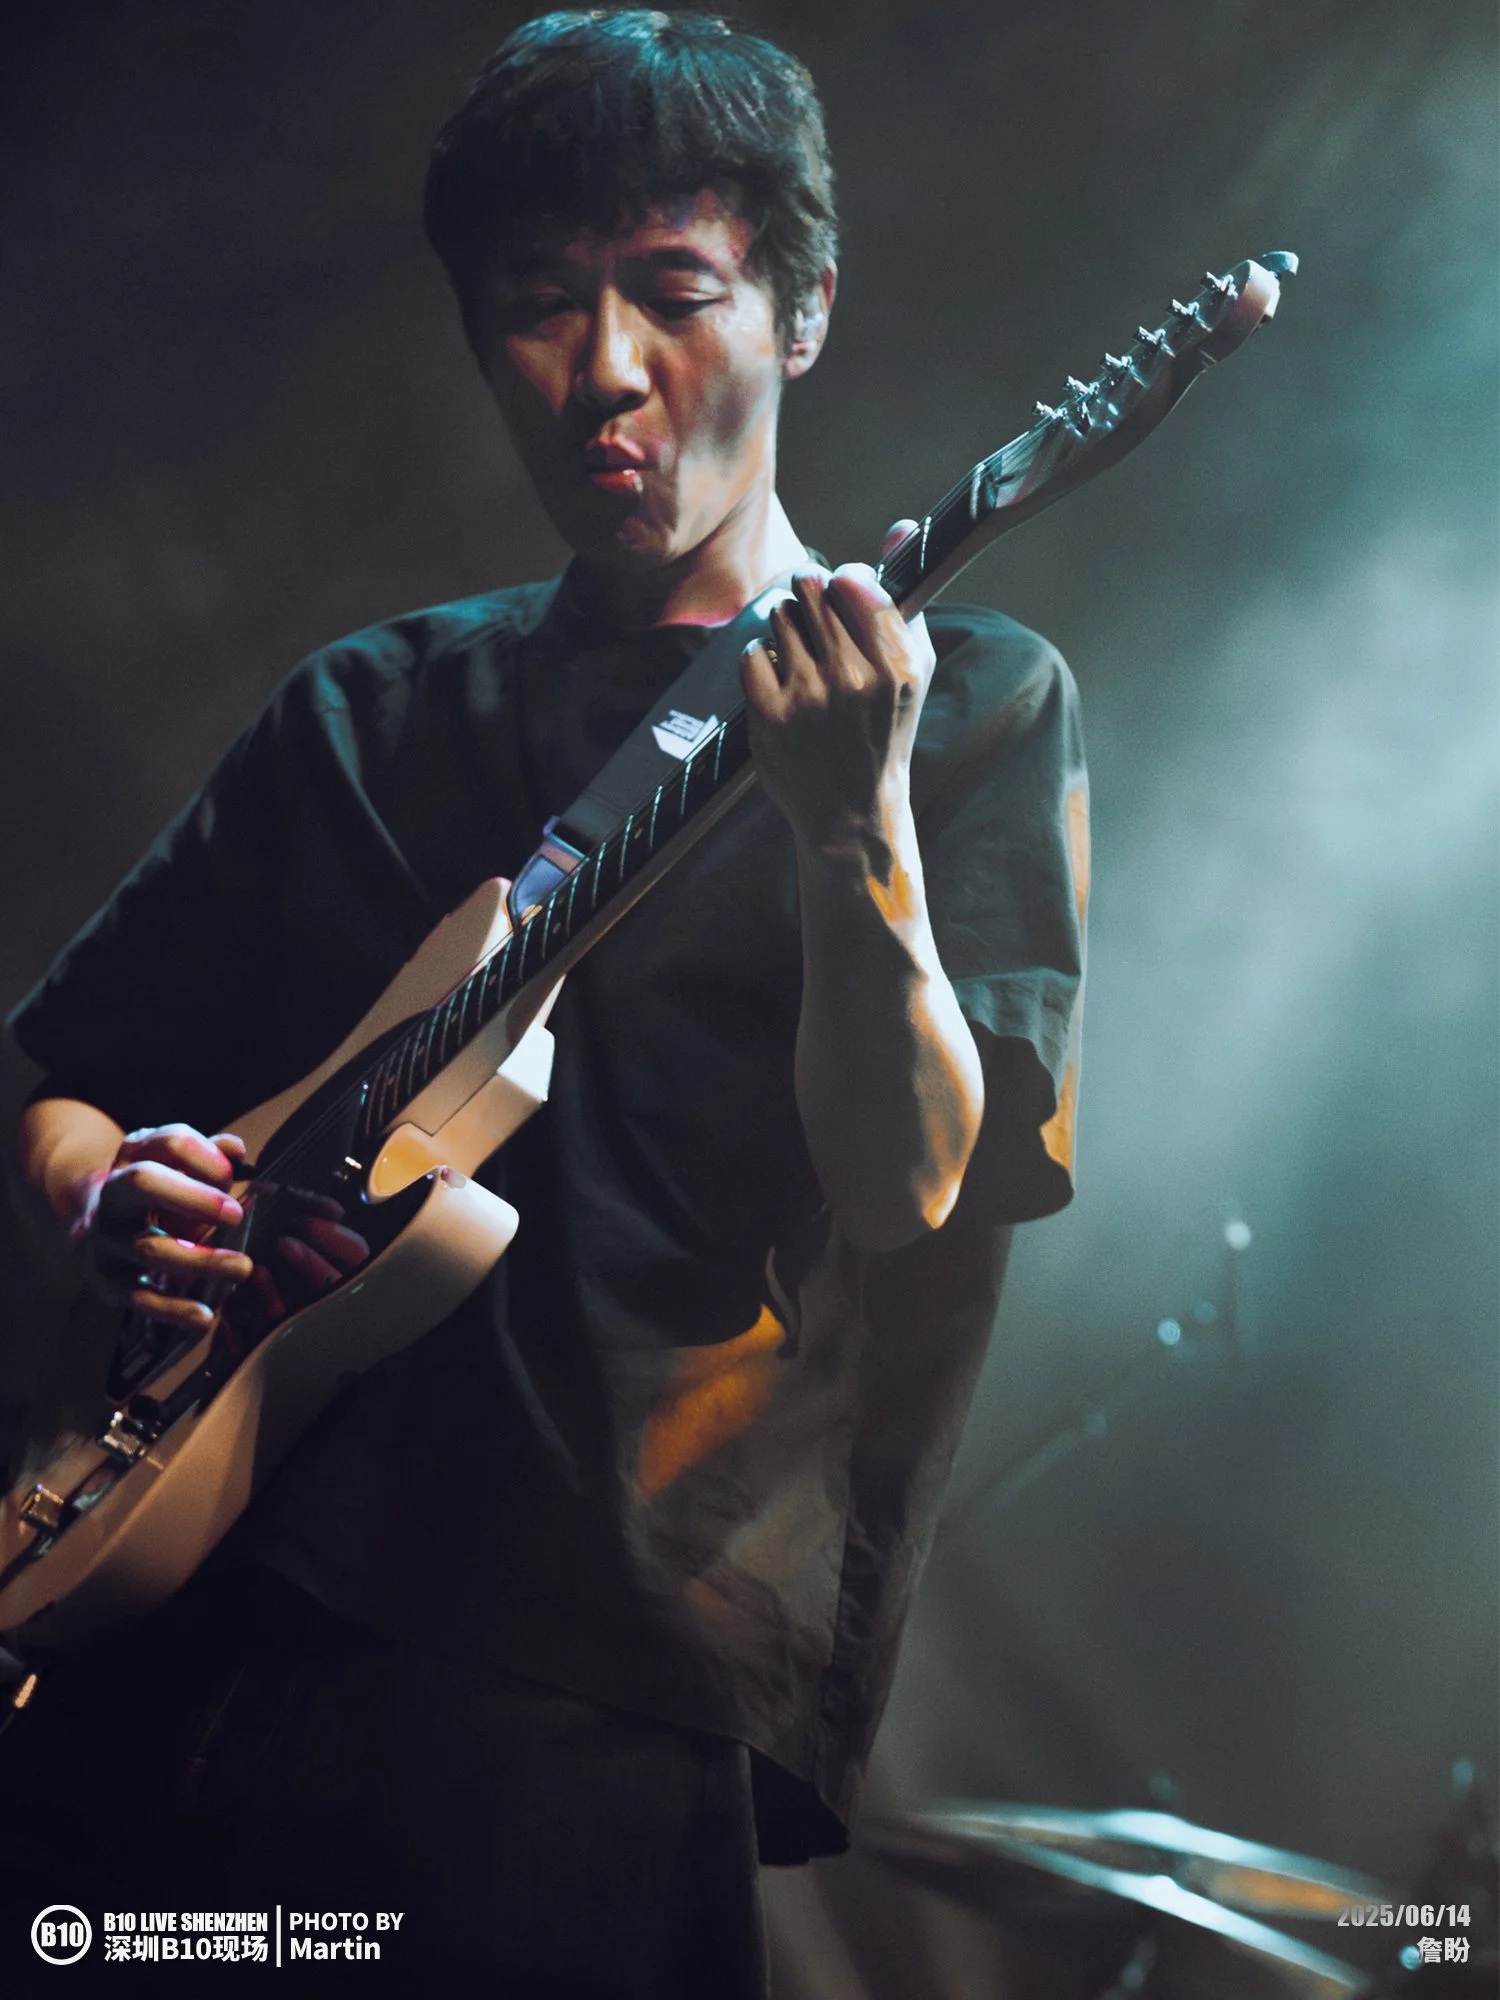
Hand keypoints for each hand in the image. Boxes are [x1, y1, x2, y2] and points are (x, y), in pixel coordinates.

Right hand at [78, 1124, 252, 1330]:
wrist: (93, 1225)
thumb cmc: (154, 1193)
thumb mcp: (176, 1167)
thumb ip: (208, 1156)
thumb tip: (235, 1149)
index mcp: (135, 1156)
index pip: (169, 1142)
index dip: (205, 1157)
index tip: (232, 1177)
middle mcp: (112, 1194)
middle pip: (144, 1183)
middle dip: (194, 1199)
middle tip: (236, 1216)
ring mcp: (105, 1238)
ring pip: (150, 1248)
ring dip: (200, 1261)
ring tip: (242, 1268)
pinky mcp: (105, 1280)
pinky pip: (140, 1298)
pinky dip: (173, 1310)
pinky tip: (204, 1316)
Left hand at [740, 521, 933, 851]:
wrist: (852, 810)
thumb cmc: (885, 730)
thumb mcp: (911, 668)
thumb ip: (902, 596)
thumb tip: (898, 527)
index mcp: (895, 664)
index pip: (853, 580)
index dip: (845, 582)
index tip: (845, 597)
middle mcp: (852, 678)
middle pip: (812, 587)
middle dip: (812, 595)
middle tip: (817, 619)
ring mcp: (808, 698)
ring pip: (780, 616)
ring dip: (787, 628)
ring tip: (803, 658)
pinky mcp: (769, 716)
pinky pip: (751, 653)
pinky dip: (761, 662)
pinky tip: (781, 683)